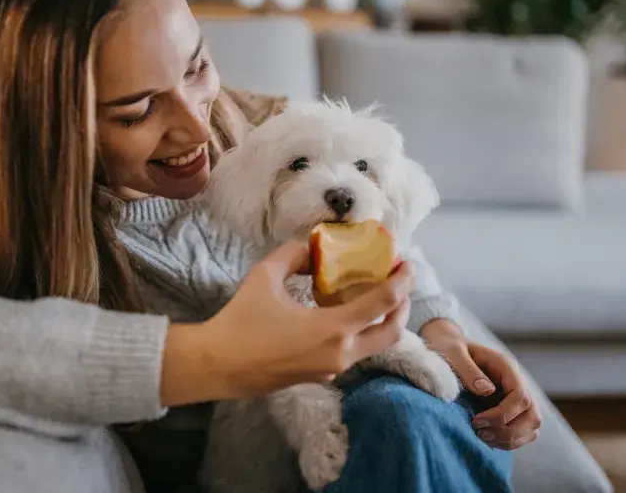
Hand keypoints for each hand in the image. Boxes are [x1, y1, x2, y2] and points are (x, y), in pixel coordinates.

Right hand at [161, 241, 413, 405]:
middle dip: (402, 306)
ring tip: (373, 295)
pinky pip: (351, 353)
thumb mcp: (265, 277)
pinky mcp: (319, 376)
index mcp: (334, 329)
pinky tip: (342, 314)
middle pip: (392, 333)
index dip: (401, 281)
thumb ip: (293, 255)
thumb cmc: (241, 321)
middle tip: (399, 283)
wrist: (218, 365)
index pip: (383, 303)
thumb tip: (310, 249)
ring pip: (373, 346)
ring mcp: (331, 368)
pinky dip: (358, 332)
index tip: (407, 264)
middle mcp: (341, 353)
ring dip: (381, 321)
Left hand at [421, 320, 541, 450]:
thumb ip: (468, 370)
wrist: (447, 346)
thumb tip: (487, 391)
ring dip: (510, 439)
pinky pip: (523, 432)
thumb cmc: (449, 349)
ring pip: (531, 427)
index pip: (520, 396)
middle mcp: (517, 383)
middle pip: (532, 415)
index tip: (476, 421)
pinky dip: (509, 442)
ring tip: (482, 437)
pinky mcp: (512, 410)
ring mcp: (517, 398)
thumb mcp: (453, 353)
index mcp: (506, 367)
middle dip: (508, 431)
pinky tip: (487, 439)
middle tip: (479, 433)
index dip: (502, 414)